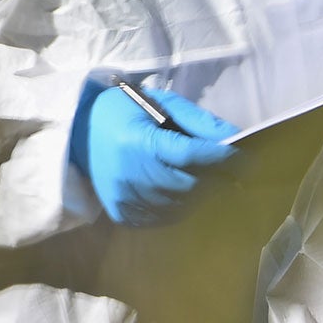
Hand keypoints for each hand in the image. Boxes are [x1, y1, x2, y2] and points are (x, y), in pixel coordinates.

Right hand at [71, 80, 240, 226]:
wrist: (77, 131)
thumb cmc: (124, 112)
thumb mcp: (160, 104)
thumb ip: (198, 122)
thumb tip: (235, 139)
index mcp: (139, 142)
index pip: (190, 155)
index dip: (220, 158)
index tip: (244, 158)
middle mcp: (131, 174)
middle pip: (189, 185)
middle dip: (212, 177)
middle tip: (225, 169)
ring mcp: (126, 198)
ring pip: (181, 205)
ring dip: (198, 193)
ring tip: (198, 177)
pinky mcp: (123, 215)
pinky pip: (165, 218)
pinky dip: (178, 206)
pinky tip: (176, 189)